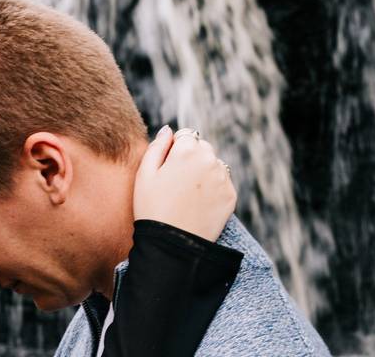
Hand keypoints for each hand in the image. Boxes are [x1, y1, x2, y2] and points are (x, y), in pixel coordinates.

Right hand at [133, 125, 236, 241]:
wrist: (172, 244)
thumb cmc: (152, 207)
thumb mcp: (144, 173)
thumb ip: (157, 146)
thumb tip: (168, 130)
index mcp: (186, 150)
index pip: (185, 135)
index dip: (174, 150)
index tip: (166, 168)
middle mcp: (209, 160)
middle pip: (202, 147)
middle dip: (191, 157)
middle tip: (176, 181)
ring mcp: (222, 178)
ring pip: (214, 164)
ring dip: (204, 171)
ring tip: (187, 193)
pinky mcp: (230, 195)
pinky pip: (222, 182)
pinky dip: (213, 187)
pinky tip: (198, 202)